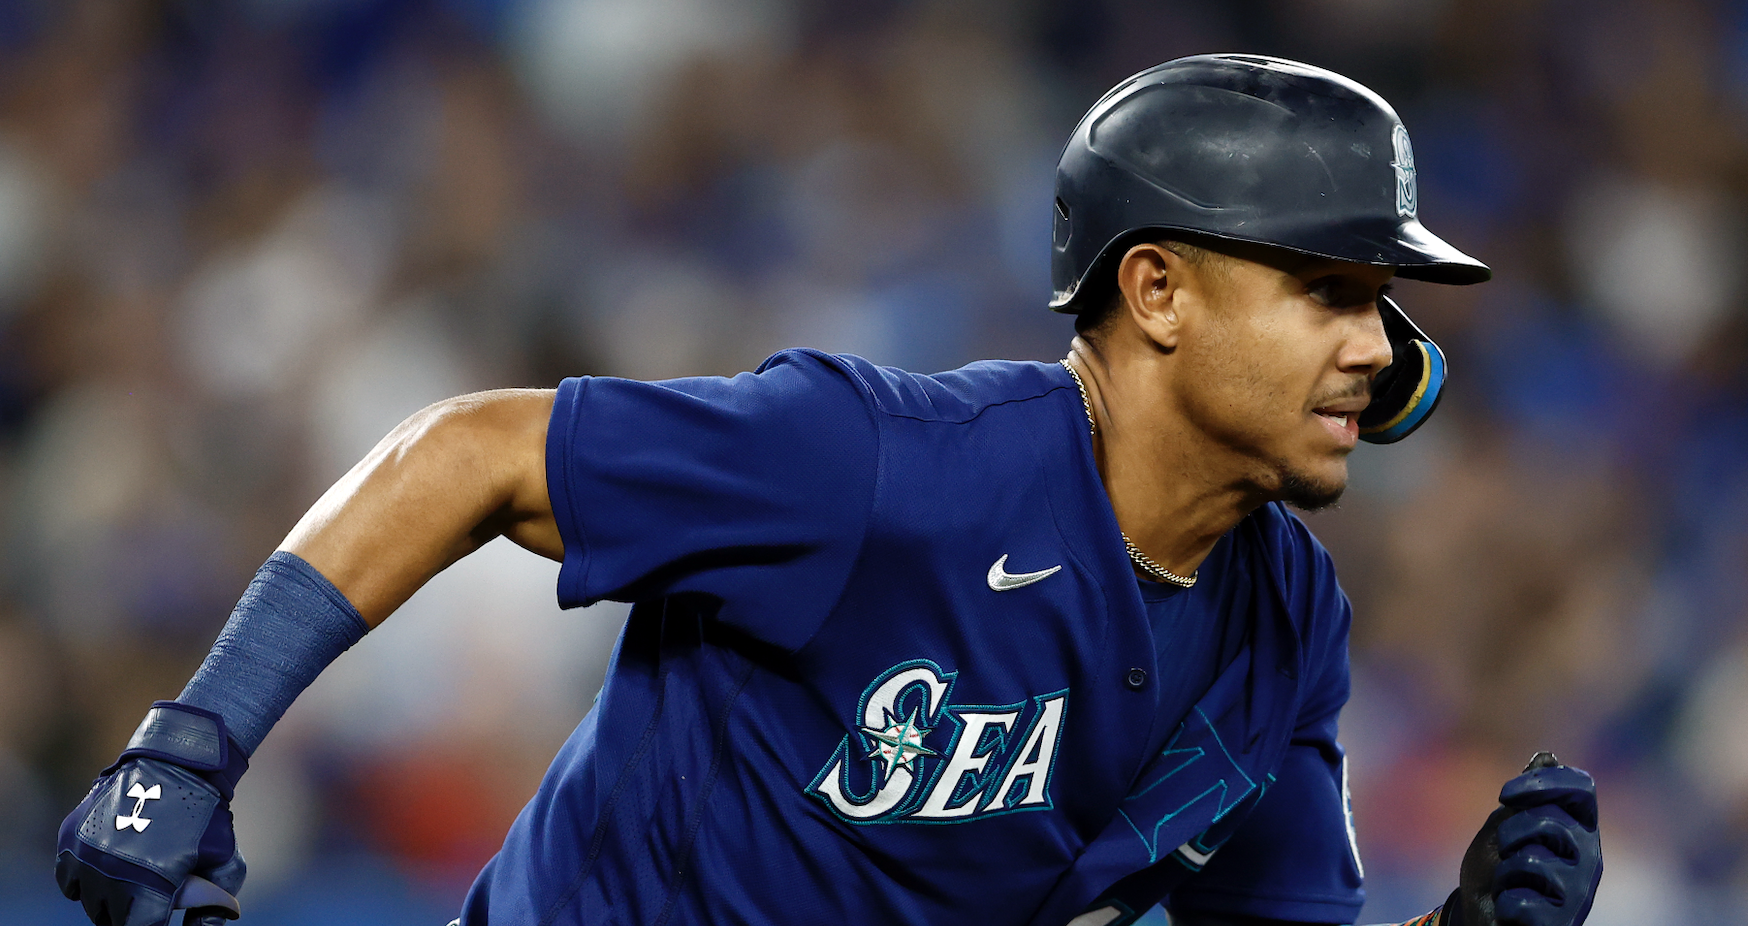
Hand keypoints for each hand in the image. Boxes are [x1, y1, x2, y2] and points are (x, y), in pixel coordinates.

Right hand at [55, 702, 246, 925]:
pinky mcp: (70, 839)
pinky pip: (69, 880)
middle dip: (132, 914)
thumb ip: (213, 906)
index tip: (159, 914)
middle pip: (112, 919)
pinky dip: (85, 881)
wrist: (179, 763)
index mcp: (148, 886)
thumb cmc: (207, 816)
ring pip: (89, 901)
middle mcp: (110, 874)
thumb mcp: (225, 862)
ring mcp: (85, 856)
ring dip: (109, 899)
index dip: (152, 925)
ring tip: (133, 882)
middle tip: (151, 898)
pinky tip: (109, 871)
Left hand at [1446, 752, 1601, 925]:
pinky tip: (1511, 908)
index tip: (1506, 794)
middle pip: (1550, 821)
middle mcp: (1588, 858)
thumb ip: (1526, 798)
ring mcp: (1578, 893)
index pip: (1582, 788)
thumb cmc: (1495, 870)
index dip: (1544, 783)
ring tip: (1509, 884)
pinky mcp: (1563, 922)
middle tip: (1504, 850)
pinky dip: (1506, 903)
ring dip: (1505, 872)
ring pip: (1534, 862)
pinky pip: (1525, 903)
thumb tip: (1547, 757)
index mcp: (1578, 828)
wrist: (1479, 917)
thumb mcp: (1503, 826)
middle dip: (1511, 832)